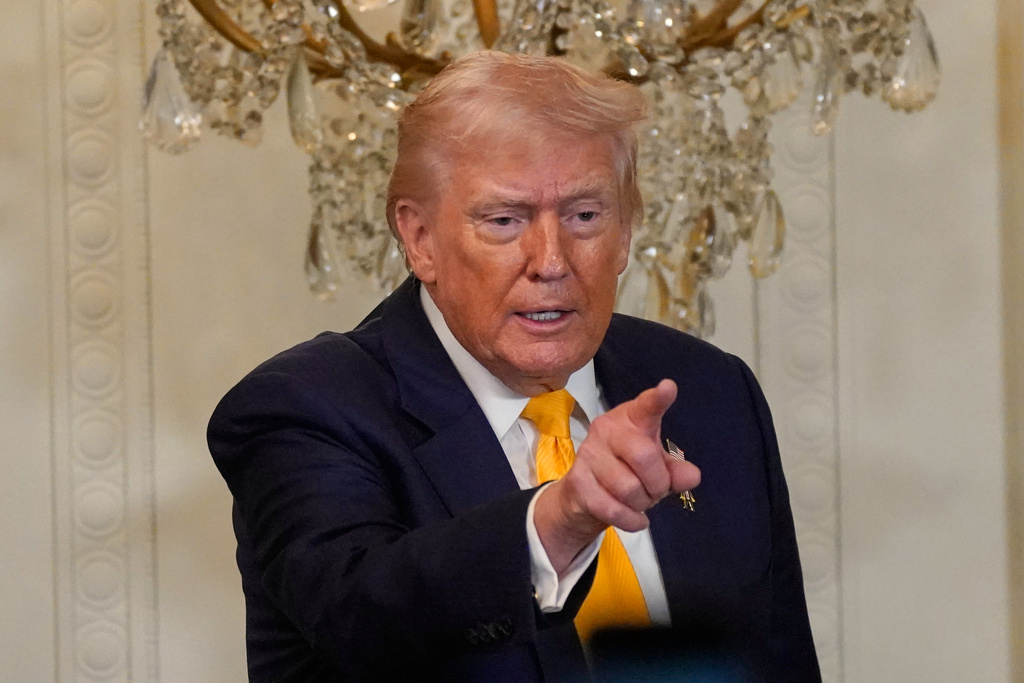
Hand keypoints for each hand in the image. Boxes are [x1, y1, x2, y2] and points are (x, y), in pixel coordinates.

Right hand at [533, 379, 700, 574]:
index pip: (646, 406)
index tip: (668, 388)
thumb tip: (692, 476)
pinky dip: (632, 520)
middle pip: (644, 455)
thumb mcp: (656, 469)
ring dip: (643, 504)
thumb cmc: (627, 471)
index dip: (658, 399)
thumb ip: (676, 472)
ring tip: (639, 501)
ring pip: (629, 488)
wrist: (583, 496)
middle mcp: (606, 429)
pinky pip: (613, 508)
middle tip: (656, 491)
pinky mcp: (578, 481)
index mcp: (631, 418)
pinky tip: (637, 520)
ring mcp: (589, 454)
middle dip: (658, 483)